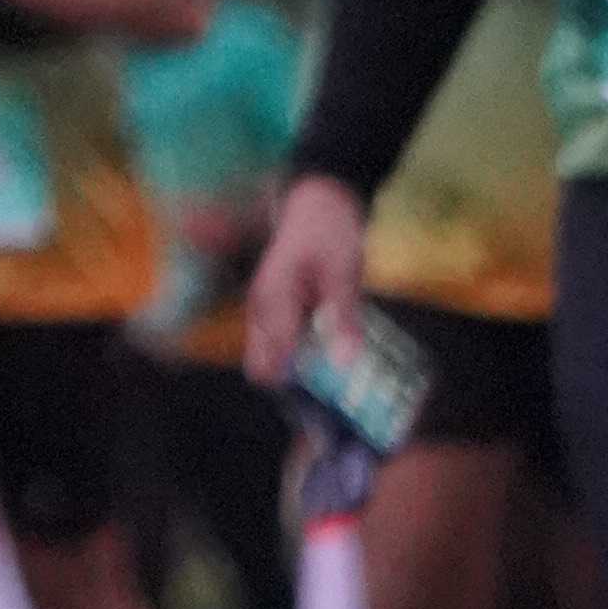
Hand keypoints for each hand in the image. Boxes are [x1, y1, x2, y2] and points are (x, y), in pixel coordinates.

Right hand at [245, 170, 368, 387]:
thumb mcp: (344, 273)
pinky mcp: (279, 306)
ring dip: (298, 373)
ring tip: (336, 387)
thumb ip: (343, 319)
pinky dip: (302, 356)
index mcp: (273, 301)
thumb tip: (346, 365)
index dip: (295, 390)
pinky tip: (331, 360)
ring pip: (269, 355)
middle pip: (263, 365)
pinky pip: (280, 342)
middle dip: (292, 386)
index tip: (322, 410)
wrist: (321, 197)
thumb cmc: (331, 231)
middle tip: (330, 400)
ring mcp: (267, 307)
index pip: (272, 362)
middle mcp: (261, 308)